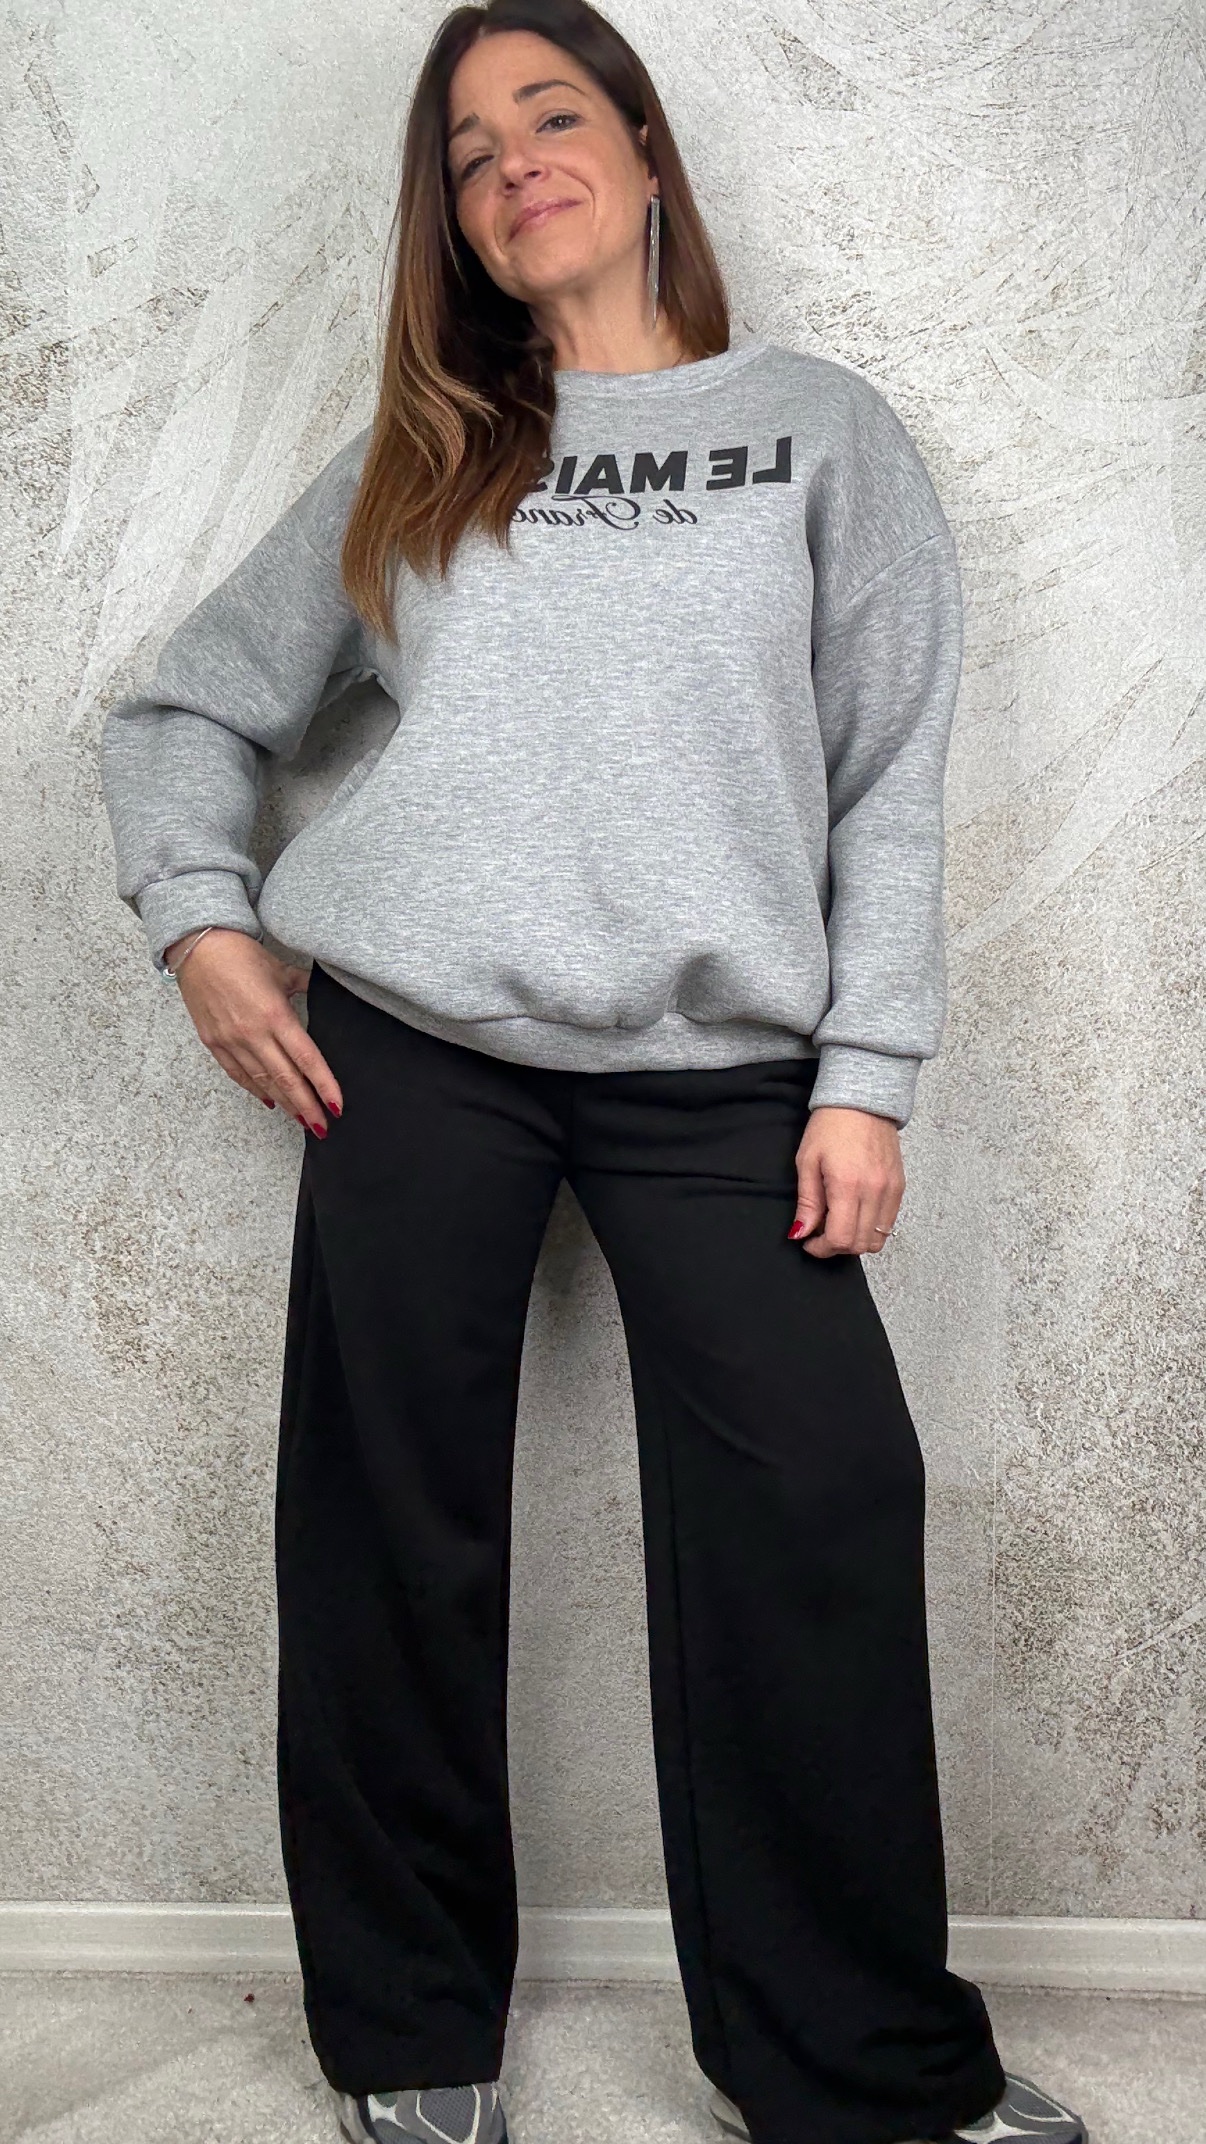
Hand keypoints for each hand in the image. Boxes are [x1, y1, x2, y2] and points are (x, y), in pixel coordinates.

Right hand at [165, 929, 342, 1134]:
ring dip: (285, 1104)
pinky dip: (255, 1090)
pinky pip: (237, 1074)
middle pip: (286, 1079)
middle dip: (307, 1106)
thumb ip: (305, 988)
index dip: (324, 1086)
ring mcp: (231, 1040)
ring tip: (302, 1121)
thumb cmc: (240, 955)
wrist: (198, 946)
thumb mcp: (281, 970)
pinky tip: (270, 1102)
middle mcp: (253, 1033)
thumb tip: (324, 993)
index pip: (307, 1060)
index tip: (336, 1106)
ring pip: (262, 1082)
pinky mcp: (213, 1042)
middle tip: (322, 1127)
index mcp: (276, 1015)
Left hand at [789, 1104, 903, 1257]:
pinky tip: (855, 1212)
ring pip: (877, 1239)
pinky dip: (871, 1228)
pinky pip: (888, 1223)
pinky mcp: (900, 1187)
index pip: (840, 1238)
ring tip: (838, 1222)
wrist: (863, 1101)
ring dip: (855, 1240)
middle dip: (836, 1247)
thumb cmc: (831, 1126)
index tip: (809, 1242)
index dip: (821, 1248)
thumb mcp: (807, 1162)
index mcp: (848, 1185)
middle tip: (820, 1233)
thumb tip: (801, 1233)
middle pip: (859, 1244)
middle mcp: (874, 1191)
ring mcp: (891, 1190)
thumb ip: (807, 1203)